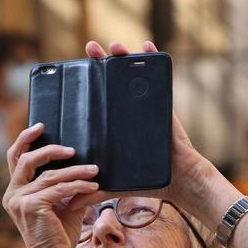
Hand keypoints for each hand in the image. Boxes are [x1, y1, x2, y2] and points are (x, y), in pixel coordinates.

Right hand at [2, 123, 100, 247]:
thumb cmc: (59, 237)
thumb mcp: (63, 207)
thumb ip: (67, 188)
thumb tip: (85, 168)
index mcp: (15, 193)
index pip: (15, 160)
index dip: (25, 140)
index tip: (40, 126)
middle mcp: (12, 195)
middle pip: (26, 160)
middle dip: (49, 150)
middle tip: (71, 149)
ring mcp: (19, 201)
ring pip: (49, 176)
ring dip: (75, 171)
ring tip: (94, 170)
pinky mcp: (32, 206)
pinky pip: (59, 189)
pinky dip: (78, 186)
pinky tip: (93, 187)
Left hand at [83, 40, 218, 210]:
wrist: (178, 180)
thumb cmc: (150, 180)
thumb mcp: (116, 184)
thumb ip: (94, 191)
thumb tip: (69, 203)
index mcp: (115, 124)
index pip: (98, 99)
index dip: (86, 85)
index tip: (70, 72)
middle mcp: (128, 110)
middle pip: (112, 80)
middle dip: (101, 62)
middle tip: (88, 48)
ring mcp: (145, 104)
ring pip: (133, 73)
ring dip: (125, 55)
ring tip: (113, 45)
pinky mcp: (162, 102)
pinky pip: (159, 75)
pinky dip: (154, 57)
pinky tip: (147, 44)